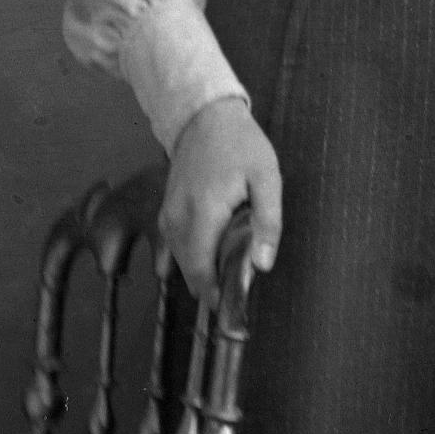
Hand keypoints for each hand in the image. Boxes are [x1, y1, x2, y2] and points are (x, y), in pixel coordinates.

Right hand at [161, 97, 281, 289]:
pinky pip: (177, 246)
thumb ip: (267, 222)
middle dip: (211, 289)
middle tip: (237, 302)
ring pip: (181, 261)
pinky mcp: (166, 211)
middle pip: (189, 272)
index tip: (232, 316)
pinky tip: (217, 255)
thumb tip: (261, 265)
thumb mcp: (268, 178)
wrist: (205, 117)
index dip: (215, 296)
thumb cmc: (241, 145)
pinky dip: (194, 257)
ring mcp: (167, 215)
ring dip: (203, 274)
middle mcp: (177, 220)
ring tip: (231, 280)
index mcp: (203, 215)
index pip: (201, 271)